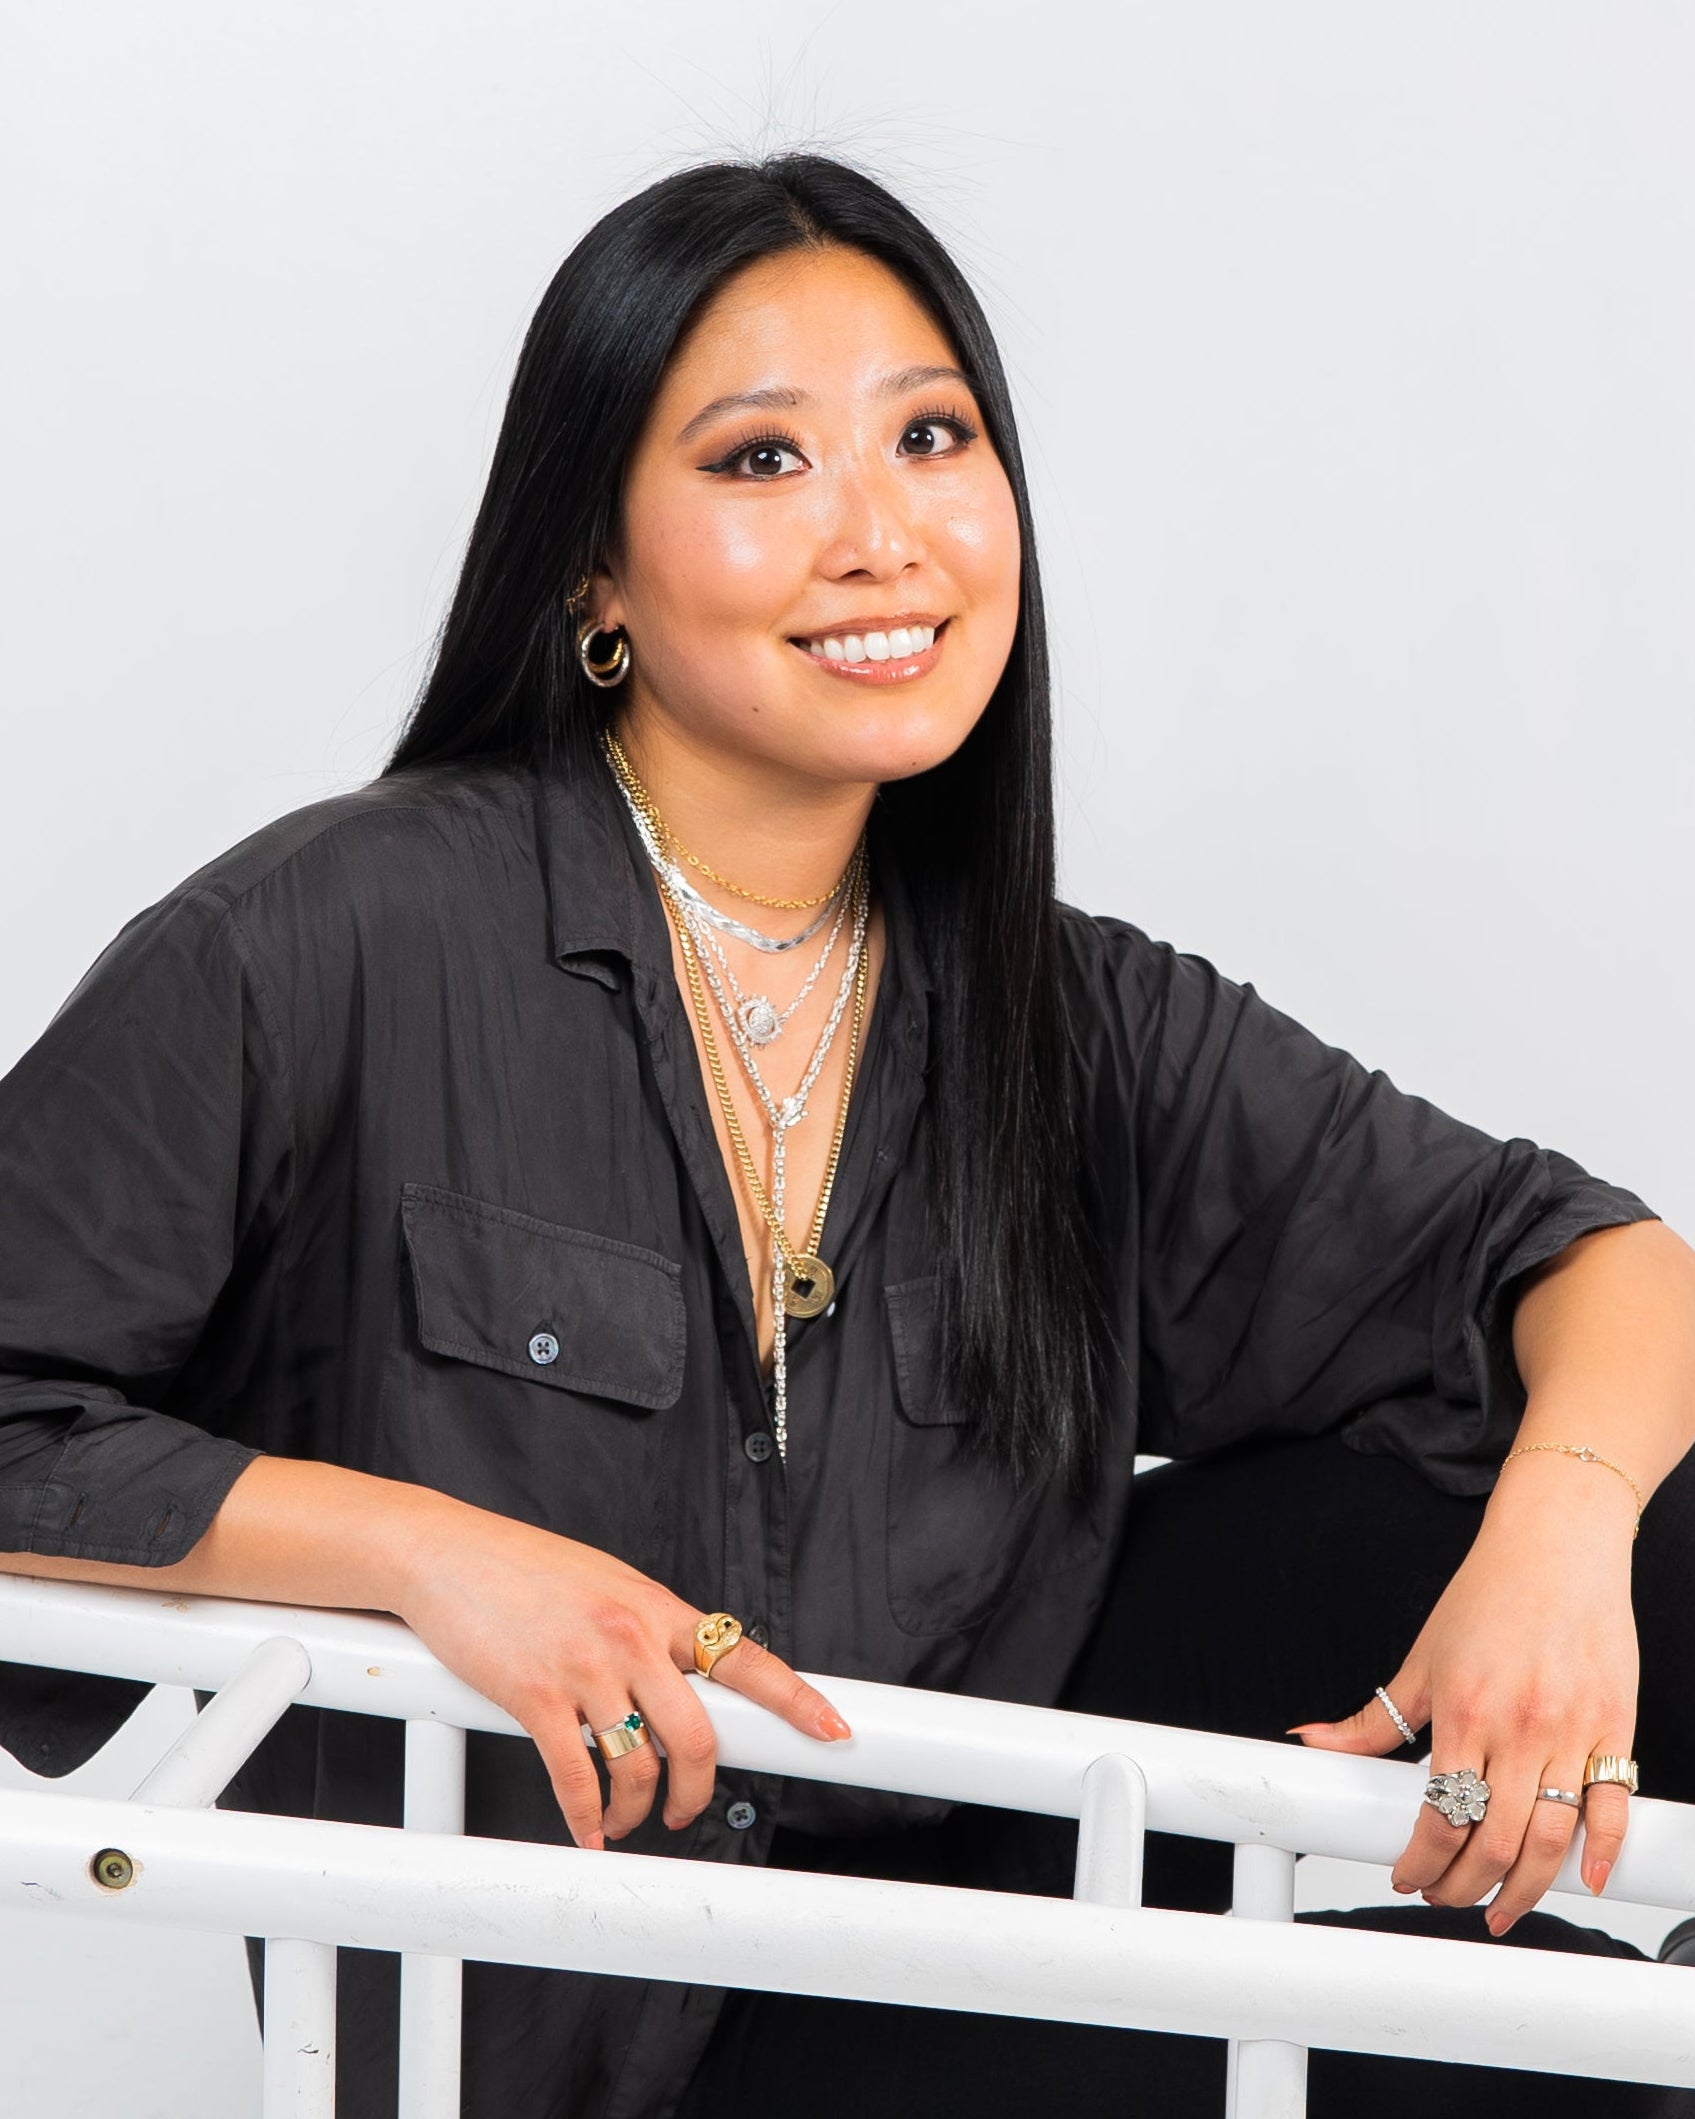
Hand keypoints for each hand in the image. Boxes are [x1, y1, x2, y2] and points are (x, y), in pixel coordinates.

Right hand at [397, 1501, 851, 1849]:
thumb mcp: (604, 1583)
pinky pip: (575, 1776)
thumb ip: (643, 1629)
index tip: (834, 1731)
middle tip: (682, 1811)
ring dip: (634, 1810)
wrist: (446, 1552)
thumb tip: (673, 1678)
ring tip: (621, 1820)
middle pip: (698, 1736)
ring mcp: (584, 1667)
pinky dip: (585, 1817)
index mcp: (656, 1607)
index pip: (746, 1657)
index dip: (798, 1701)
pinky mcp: (535, 1695)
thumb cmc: (520, 1568)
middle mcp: (631, 1636)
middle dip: (699, 1791)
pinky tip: (585, 1827)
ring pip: (638, 1765)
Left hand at [1285, 1467, 1637, 1932]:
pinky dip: (1601, 1853)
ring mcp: (1570, 1731)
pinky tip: (1580, 1878)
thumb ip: (1373, 1717)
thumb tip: (1313, 1742)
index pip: (1438, 1817)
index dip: (1419, 1863)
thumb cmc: (1489, 1596)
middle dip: (1462, 1887)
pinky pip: (1613, 1805)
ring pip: (1551, 1839)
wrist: (1555, 1545)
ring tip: (1499, 1906)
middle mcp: (1518, 1727)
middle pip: (1493, 1842)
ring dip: (1523, 1888)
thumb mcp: (1421, 1659)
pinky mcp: (1614, 1727)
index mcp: (1463, 1712)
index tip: (1407, 1876)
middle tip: (1448, 1897)